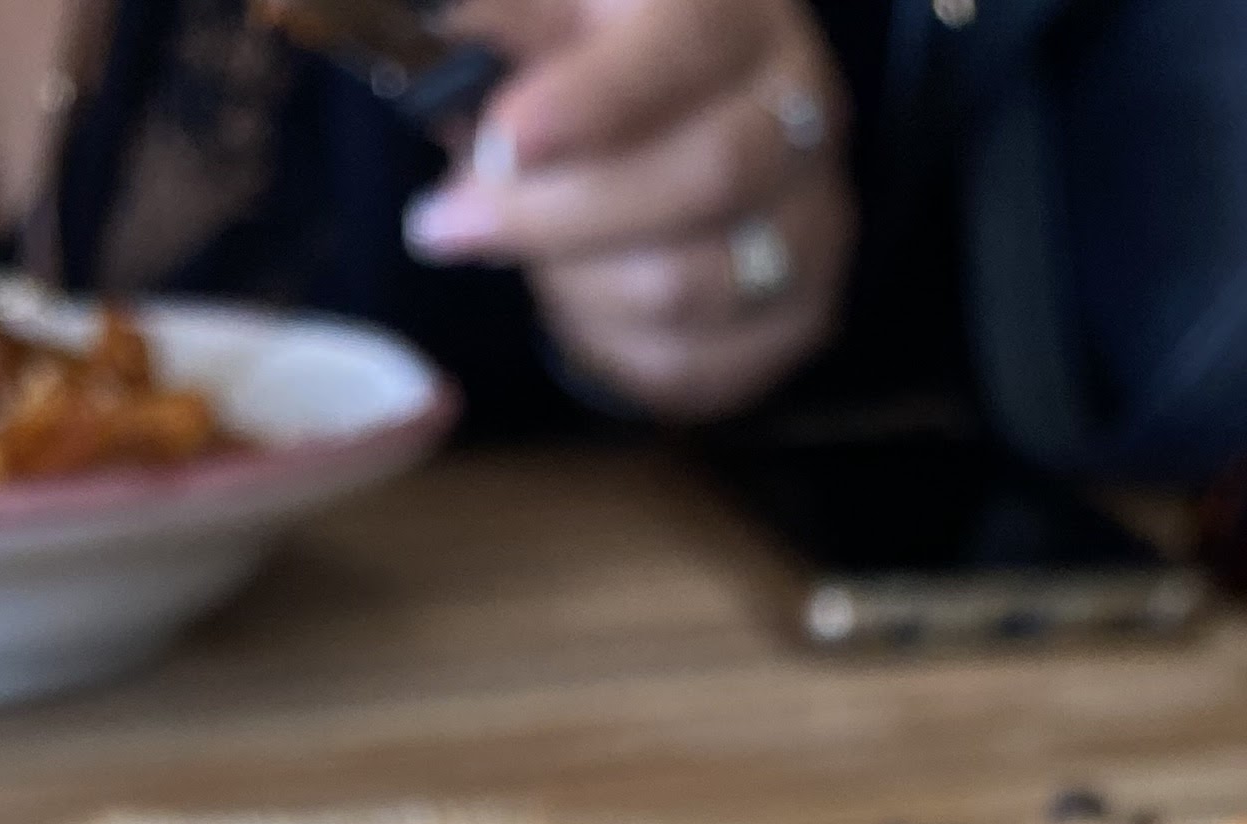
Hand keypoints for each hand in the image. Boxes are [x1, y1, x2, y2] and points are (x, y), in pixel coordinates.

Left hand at [406, 0, 852, 422]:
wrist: (677, 134)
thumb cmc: (600, 64)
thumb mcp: (549, 19)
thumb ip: (505, 27)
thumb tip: (432, 43)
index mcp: (737, 11)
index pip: (687, 48)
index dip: (597, 101)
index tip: (505, 141)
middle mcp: (802, 109)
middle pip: (706, 177)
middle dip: (557, 214)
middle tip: (444, 222)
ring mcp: (814, 220)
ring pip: (691, 287)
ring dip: (574, 282)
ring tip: (518, 250)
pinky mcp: (801, 317)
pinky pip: (692, 366)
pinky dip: (608, 344)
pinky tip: (575, 295)